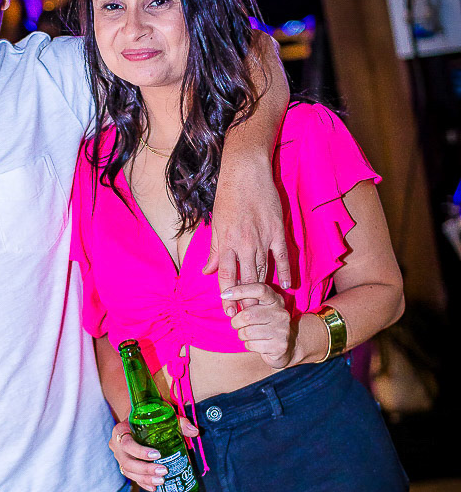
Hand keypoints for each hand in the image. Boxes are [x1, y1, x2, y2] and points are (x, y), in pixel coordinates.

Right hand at [110, 417, 198, 491]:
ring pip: (128, 471)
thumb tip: (195, 432)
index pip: (126, 443)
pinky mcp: (125, 465)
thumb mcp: (162, 415)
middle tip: (164, 471)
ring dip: (145, 478)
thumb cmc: (149, 417)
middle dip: (145, 469)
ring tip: (162, 480)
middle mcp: (116, 445)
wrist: (136, 420)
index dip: (140, 451)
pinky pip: (132, 477)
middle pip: (126, 462)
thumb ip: (179, 421)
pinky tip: (154, 487)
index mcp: (121, 430)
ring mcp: (119, 457)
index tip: (157, 454)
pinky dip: (143, 482)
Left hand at [204, 154, 290, 315]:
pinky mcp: (277, 231)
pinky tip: (285, 286)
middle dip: (245, 301)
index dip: (227, 297)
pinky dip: (284, 272)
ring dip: (263, 290)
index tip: (229, 312)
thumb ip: (214, 250)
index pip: (226, 277)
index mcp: (226, 243)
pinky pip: (282, 257)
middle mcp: (243, 244)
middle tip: (246, 318)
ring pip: (263, 270)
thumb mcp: (216, 224)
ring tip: (262, 309)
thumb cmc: (228, 196)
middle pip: (246, 279)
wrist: (246, 172)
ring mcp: (262, 238)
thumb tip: (207, 271)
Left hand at [223, 282, 295, 369]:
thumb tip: (226, 292)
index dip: (240, 290)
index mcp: (275, 300)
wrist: (287, 344)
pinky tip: (255, 342)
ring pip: (247, 332)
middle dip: (236, 321)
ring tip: (248, 333)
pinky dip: (248, 345)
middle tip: (237, 323)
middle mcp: (281, 313)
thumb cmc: (264, 323)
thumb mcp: (259, 307)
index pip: (259, 289)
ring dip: (241, 334)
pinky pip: (251, 345)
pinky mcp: (279, 346)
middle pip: (247, 315)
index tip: (224, 294)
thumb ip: (245, 298)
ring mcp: (282, 330)